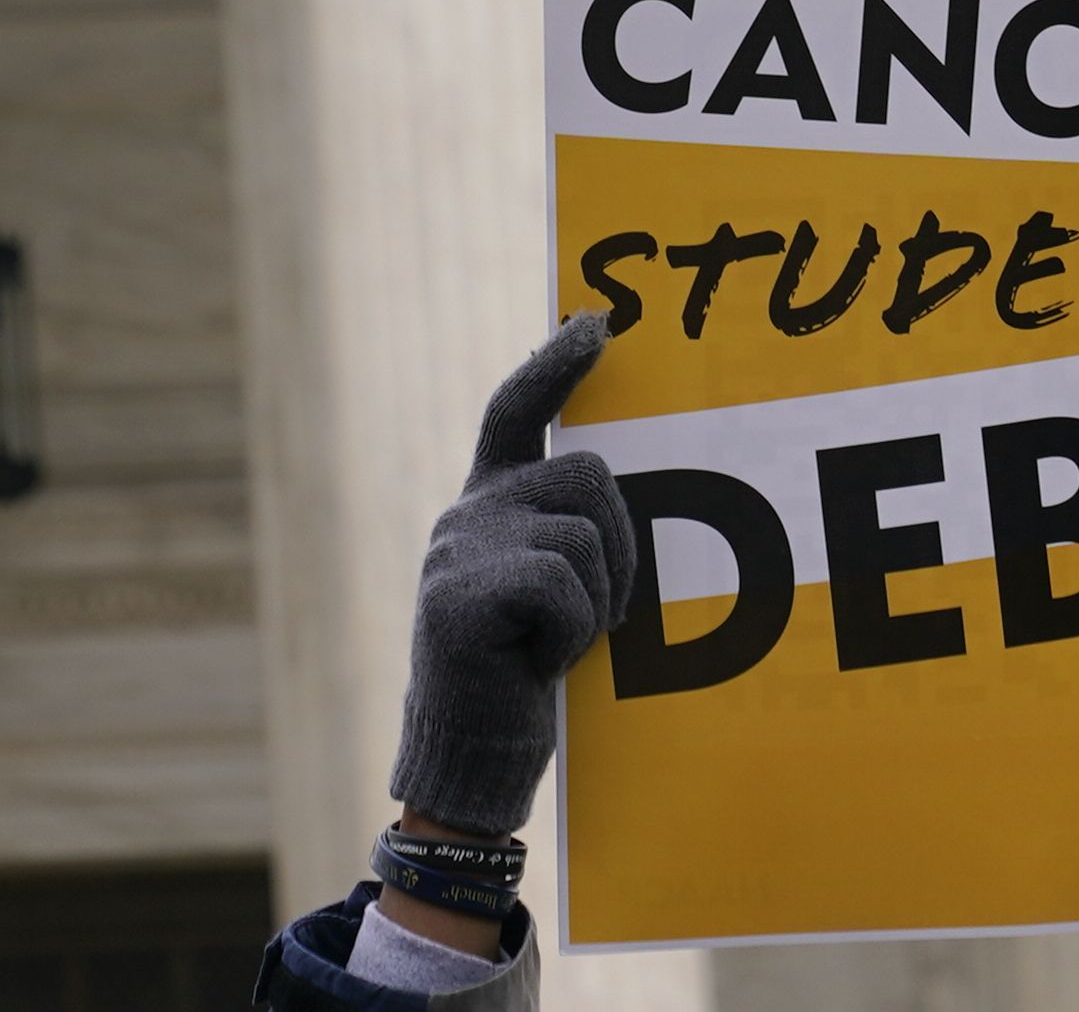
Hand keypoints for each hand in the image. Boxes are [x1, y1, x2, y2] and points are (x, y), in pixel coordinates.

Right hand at [386, 316, 633, 844]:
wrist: (471, 755)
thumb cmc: (525, 674)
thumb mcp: (546, 588)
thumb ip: (562, 533)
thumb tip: (620, 490)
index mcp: (490, 501)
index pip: (517, 409)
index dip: (555, 362)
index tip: (598, 324)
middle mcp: (468, 510)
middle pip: (588, 476)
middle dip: (619, 545)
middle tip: (595, 613)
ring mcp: (458, 547)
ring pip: (583, 537)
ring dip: (597, 603)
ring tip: (555, 645)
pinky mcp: (457, 594)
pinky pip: (561, 586)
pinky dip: (571, 633)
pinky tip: (536, 662)